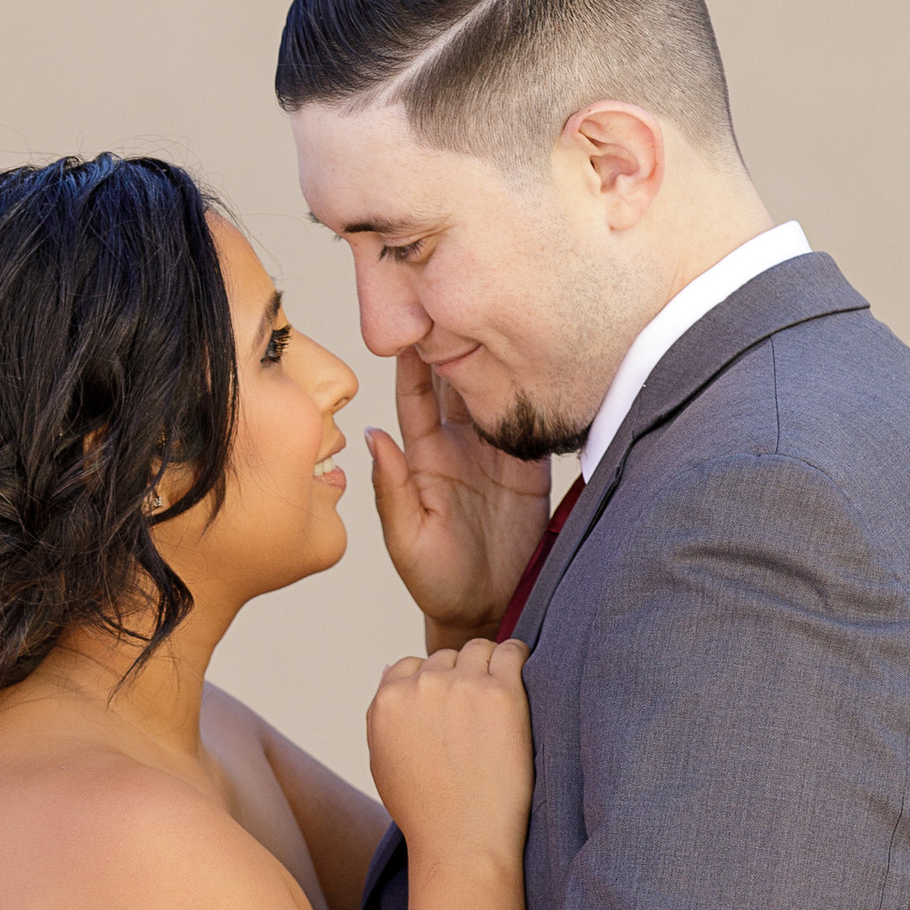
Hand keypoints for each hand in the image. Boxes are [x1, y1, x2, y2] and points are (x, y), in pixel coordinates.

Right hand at [365, 636, 532, 869]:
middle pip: (446, 658)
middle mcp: (420, 686)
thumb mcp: (382, 762)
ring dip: (489, 667)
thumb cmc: (426, 811)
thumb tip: (390, 668)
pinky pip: (512, 652)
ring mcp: (461, 686)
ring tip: (501, 700)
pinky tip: (522, 678)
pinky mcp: (500, 692)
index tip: (450, 709)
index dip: (432, 685)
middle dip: (460, 678)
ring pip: (478, 649)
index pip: (409, 666)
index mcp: (388, 701)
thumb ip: (381, 714)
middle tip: (478, 714)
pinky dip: (518, 659)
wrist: (463, 842)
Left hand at [366, 345, 555, 645]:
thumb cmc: (436, 580)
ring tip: (502, 319)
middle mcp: (458, 445)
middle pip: (457, 381)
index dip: (415, 360)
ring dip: (497, 359)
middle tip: (463, 300)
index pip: (417, 396)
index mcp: (424, 456)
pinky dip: (532, 393)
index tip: (415, 320)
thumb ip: (391, 489)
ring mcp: (495, 452)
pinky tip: (537, 363)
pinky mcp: (528, 466)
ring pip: (494, 392)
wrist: (487, 609)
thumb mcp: (406, 539)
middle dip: (459, 341)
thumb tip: (372, 435)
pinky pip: (529, 421)